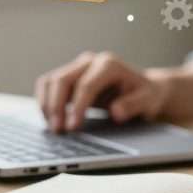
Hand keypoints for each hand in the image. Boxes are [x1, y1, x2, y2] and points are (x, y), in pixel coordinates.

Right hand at [34, 52, 171, 131]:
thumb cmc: (145, 95)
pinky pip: (48, 85)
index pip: (86, 85)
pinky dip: (44, 101)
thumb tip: (116, 111)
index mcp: (109, 64)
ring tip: (53, 128)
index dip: (78, 107)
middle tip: (58, 131)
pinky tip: (50, 120)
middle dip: (57, 106)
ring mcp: (77, 67)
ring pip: (51, 81)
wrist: (142, 89)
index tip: (73, 127)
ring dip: (47, 105)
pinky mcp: (69, 76)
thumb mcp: (148, 101)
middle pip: (63, 79)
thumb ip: (134, 105)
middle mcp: (90, 61)